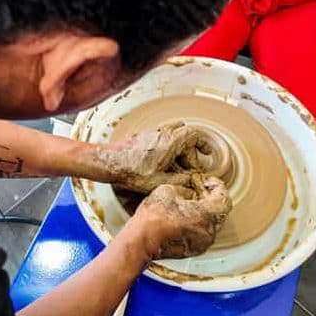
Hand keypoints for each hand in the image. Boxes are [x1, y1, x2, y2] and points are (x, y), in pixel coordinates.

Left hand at [96, 122, 231, 193]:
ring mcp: (152, 133)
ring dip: (180, 146)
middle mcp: (163, 133)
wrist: (109, 162)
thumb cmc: (132, 171)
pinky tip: (163, 163)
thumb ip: (181, 181)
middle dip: (191, 149)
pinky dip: (168, 146)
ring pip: (173, 133)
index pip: (194, 134)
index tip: (207, 154)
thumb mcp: (161, 181)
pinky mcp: (143, 136)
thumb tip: (193, 183)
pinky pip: (162, 136)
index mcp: (171, 141)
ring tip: (179, 163)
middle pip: (185, 133)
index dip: (203, 144)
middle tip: (191, 165)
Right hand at [133, 177, 230, 258]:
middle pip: (219, 212)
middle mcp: (208, 231)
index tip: (209, 182)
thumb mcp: (169, 189)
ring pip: (210, 224)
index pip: (223, 197)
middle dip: (211, 200)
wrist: (142, 240)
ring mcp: (202, 243)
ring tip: (189, 205)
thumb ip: (186, 189)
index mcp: (206, 214)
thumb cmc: (153, 217)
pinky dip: (197, 225)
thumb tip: (190, 191)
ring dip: (204, 214)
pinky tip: (183, 219)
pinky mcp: (193, 250)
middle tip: (199, 191)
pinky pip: (202, 234)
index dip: (217, 186)